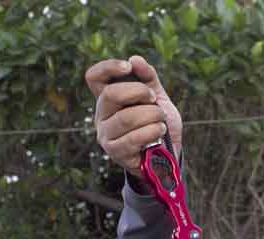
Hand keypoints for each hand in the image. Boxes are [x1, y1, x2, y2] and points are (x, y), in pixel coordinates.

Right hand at [85, 55, 182, 177]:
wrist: (169, 154)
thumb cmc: (159, 123)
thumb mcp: (157, 96)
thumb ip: (148, 77)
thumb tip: (135, 59)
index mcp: (107, 99)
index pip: (93, 77)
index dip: (108, 67)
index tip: (128, 67)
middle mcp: (101, 116)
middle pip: (110, 94)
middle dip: (138, 92)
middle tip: (154, 99)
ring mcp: (106, 136)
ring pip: (125, 118)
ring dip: (151, 115)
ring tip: (161, 120)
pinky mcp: (115, 153)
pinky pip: (133, 139)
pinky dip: (151, 132)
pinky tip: (160, 131)